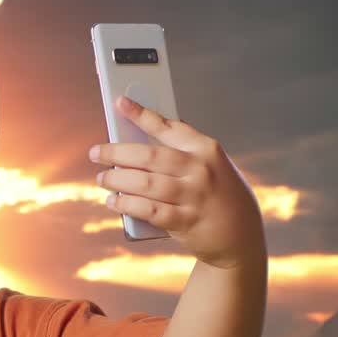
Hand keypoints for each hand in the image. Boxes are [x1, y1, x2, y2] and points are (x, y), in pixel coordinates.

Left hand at [91, 95, 265, 269]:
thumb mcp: (209, 165)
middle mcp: (201, 170)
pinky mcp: (186, 221)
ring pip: (146, 183)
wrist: (240, 234)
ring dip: (118, 180)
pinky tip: (114, 201)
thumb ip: (180, 152)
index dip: (141, 114)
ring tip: (102, 179)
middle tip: (96, 153)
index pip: (168, 127)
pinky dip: (127, 204)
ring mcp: (195, 196)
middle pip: (150, 156)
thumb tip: (135, 142)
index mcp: (206, 149)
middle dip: (117, 153)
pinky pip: (149, 210)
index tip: (120, 102)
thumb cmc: (216, 193)